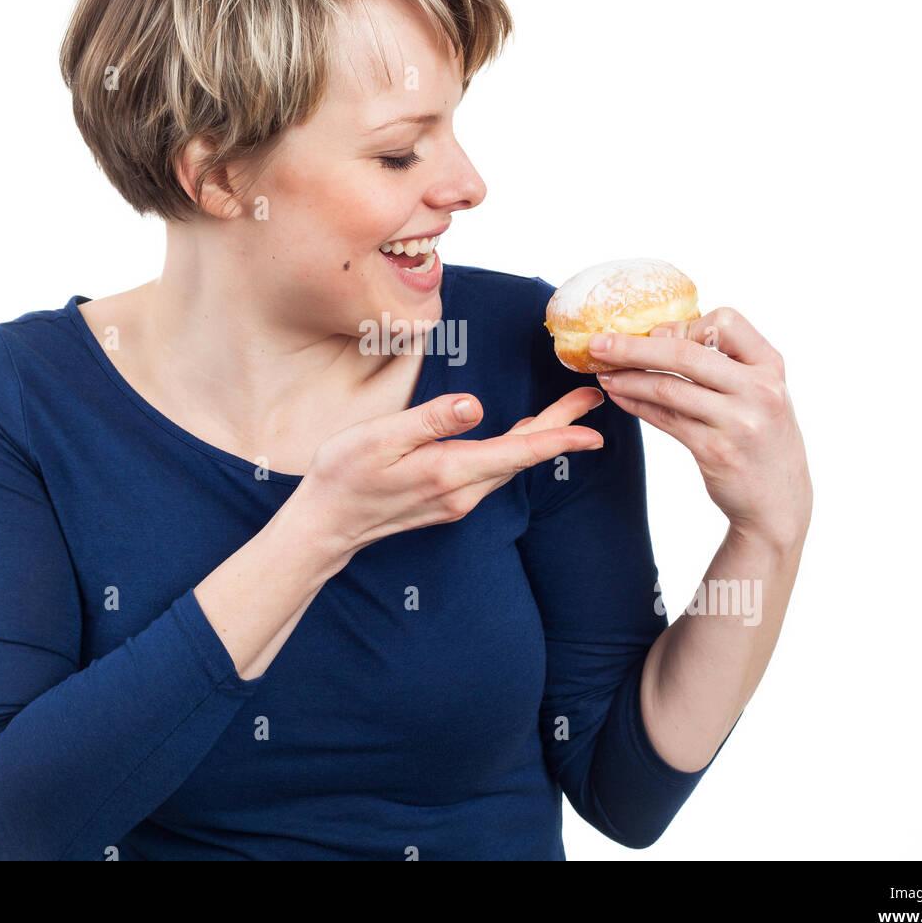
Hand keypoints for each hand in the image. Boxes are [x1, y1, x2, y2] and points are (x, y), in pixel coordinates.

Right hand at [292, 387, 605, 561]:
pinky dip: (517, 451)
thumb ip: (430, 421)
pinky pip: (495, 472)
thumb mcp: (379, 438)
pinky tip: (523, 438)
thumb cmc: (344, 474)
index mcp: (451, 471)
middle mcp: (463, 491)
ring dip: (542, 439)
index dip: (561, 436)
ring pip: (511, 465)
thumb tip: (475, 406)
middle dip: (562, 428)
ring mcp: (457, 500)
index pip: (520, 452)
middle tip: (592, 399)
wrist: (325, 524)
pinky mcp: (448, 500)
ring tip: (568, 413)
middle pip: (524, 456)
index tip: (595, 426)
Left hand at [590, 308, 811, 551]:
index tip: (655, 333)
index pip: (725, 322)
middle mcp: (759, 390)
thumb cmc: (763, 438)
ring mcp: (739, 422)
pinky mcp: (716, 451)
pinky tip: (618, 396)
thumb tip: (658, 334)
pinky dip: (636, 404)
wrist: (780, 502)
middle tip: (597, 343)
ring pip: (668, 387)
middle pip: (684, 354)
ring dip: (627, 378)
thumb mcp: (760, 393)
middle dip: (633, 346)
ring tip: (602, 373)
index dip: (684, 325)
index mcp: (771, 366)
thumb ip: (725, 364)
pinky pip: (665, 419)